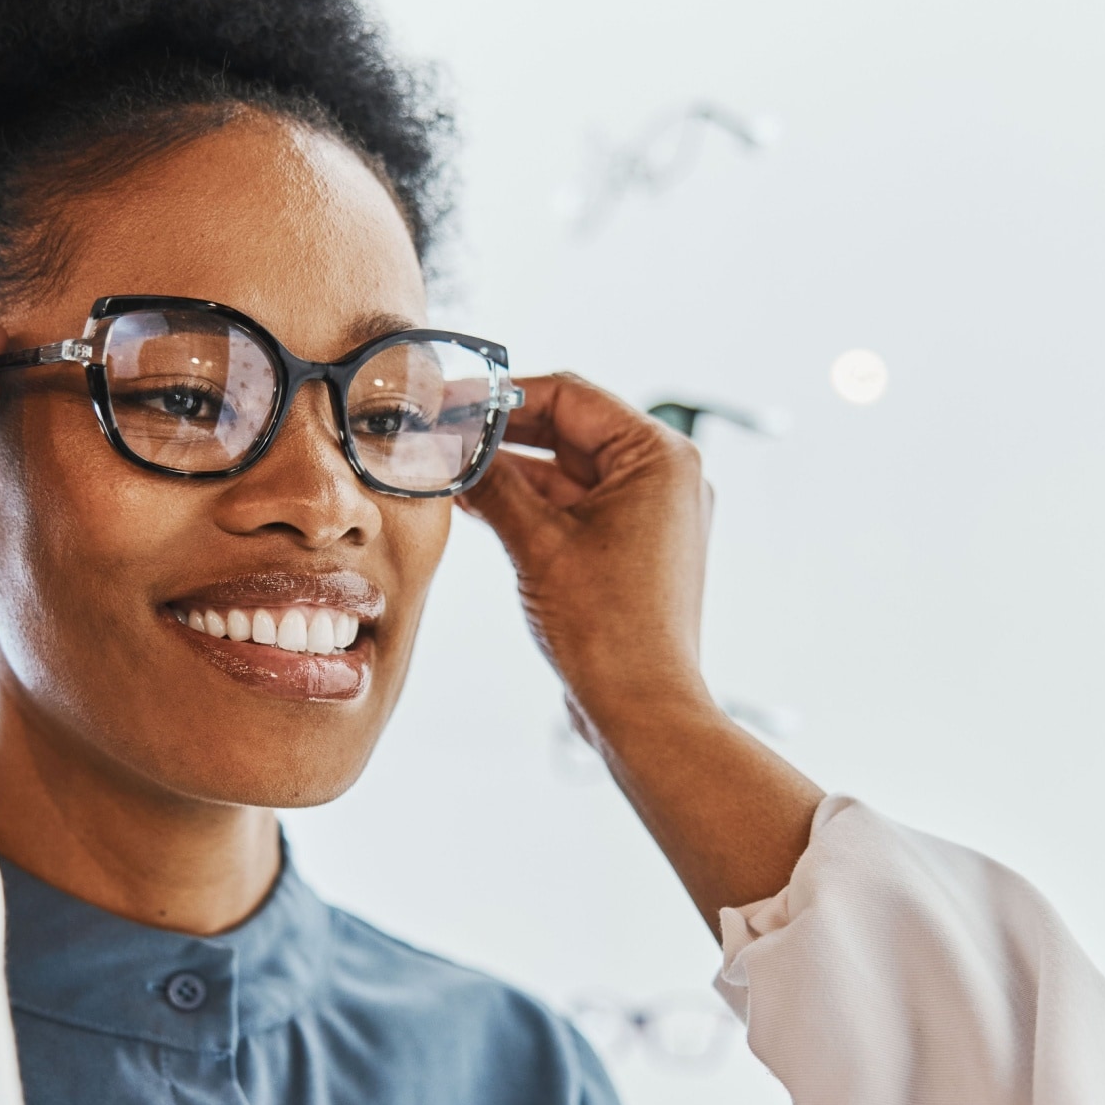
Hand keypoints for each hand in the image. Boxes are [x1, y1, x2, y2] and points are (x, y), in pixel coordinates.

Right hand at [458, 375, 717, 729]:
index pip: (570, 395)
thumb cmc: (608, 628)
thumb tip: (450, 445)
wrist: (641, 708)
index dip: (501, 396)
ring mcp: (651, 513)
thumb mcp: (538, 543)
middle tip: (439, 433)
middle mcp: (664, 476)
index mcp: (658, 457)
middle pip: (569, 428)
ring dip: (511, 470)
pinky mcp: (632, 546)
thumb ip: (494, 483)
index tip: (448, 400)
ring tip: (448, 468)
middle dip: (502, 433)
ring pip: (567, 469)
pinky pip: (574, 506)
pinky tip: (478, 502)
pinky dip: (530, 503)